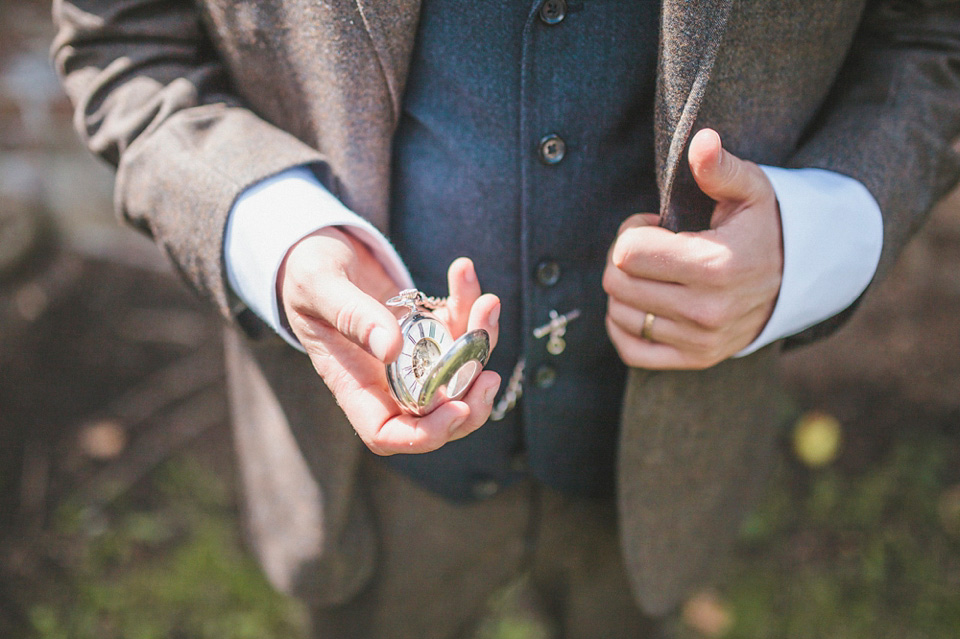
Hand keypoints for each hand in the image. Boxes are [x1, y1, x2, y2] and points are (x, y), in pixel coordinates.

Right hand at [278, 227, 500, 454]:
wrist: (317, 246)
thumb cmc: (305, 269)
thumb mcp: (319, 285)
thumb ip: (352, 315)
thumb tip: (391, 350)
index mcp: (351, 381)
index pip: (387, 434)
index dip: (425, 434)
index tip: (455, 408)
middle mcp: (385, 377)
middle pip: (436, 415)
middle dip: (471, 402)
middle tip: (488, 376)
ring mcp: (411, 355)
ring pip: (458, 372)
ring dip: (480, 344)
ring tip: (487, 303)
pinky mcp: (427, 328)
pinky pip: (460, 329)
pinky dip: (470, 305)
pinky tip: (464, 273)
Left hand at [602, 128, 782, 369]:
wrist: (799, 279)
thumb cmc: (763, 227)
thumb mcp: (750, 190)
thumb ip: (719, 168)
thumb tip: (702, 140)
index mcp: (715, 265)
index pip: (627, 253)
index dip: (631, 231)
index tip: (655, 226)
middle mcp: (706, 310)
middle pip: (616, 283)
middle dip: (624, 258)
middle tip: (652, 248)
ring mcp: (700, 341)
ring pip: (619, 313)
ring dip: (626, 290)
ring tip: (656, 273)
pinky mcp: (695, 359)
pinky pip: (631, 350)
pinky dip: (624, 326)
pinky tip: (642, 304)